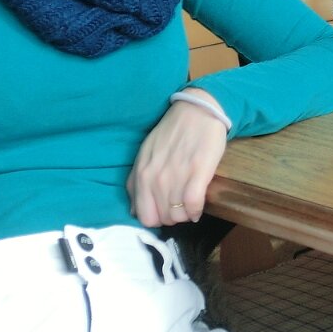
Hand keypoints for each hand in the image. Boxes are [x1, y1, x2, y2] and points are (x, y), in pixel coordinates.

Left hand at [128, 92, 229, 226]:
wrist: (196, 112)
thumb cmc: (170, 133)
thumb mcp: (144, 156)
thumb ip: (135, 183)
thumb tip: (134, 210)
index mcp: (141, 175)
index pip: (145, 216)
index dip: (156, 217)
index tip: (165, 210)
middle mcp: (156, 179)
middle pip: (164, 219)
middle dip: (172, 217)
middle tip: (179, 207)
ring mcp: (177, 177)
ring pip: (179, 216)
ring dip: (185, 215)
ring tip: (189, 205)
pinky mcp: (198, 174)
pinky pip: (194, 206)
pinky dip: (196, 211)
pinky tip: (198, 207)